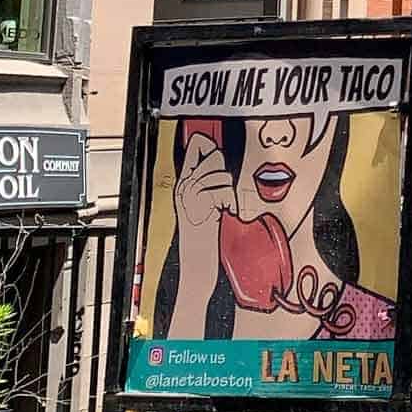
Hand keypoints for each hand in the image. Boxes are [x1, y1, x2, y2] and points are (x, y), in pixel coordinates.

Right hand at [170, 131, 233, 329]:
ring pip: (221, 174)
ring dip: (228, 192)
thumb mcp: (204, 205)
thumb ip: (209, 184)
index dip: (211, 145)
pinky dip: (228, 202)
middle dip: (225, 174)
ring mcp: (189, 197)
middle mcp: (183, 186)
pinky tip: (223, 214)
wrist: (195, 266)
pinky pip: (222, 191)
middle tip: (222, 197)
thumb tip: (221, 161)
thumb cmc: (202, 239)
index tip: (218, 157)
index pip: (196, 145)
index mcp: (183, 183)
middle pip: (213, 155)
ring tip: (222, 209)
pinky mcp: (198, 207)